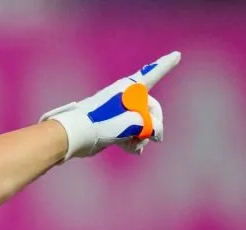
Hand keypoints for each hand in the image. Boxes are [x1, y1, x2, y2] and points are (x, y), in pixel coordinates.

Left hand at [40, 51, 180, 160]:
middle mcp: (125, 97)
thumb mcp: (135, 122)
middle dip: (154, 124)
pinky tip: (133, 150)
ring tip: (136, 146)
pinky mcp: (112, 125)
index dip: (165, 65)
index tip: (177, 54)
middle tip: (155, 138)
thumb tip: (154, 134)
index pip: (153, 74)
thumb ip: (152, 125)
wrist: (76, 135)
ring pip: (141, 123)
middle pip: (151, 109)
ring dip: (142, 136)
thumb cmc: (104, 122)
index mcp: (130, 88)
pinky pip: (130, 132)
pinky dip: (133, 141)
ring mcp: (119, 111)